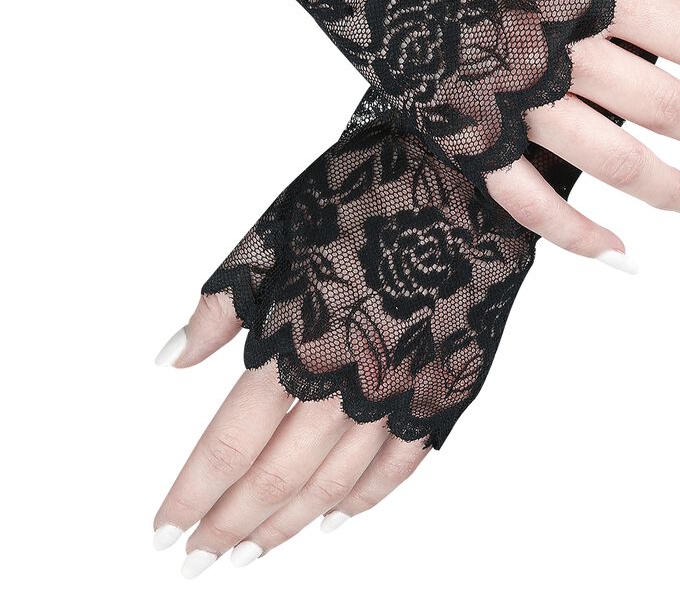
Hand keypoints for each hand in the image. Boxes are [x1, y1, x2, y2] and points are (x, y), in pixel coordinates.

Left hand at [153, 97, 545, 574]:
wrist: (461, 174)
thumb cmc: (367, 191)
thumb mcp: (279, 232)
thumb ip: (224, 302)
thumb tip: (175, 356)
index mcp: (301, 340)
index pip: (232, 445)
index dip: (195, 494)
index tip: (167, 528)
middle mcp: (352, 378)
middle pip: (280, 478)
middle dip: (233, 524)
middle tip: (202, 555)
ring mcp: (404, 389)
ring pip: (339, 484)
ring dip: (291, 524)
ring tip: (255, 550)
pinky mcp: (445, 386)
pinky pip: (403, 463)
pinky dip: (368, 498)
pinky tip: (340, 516)